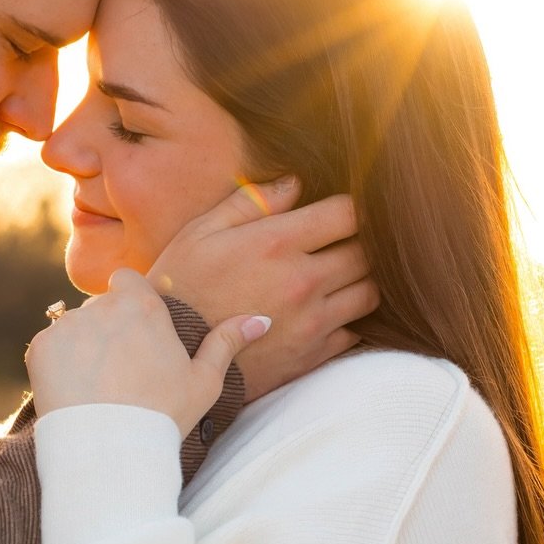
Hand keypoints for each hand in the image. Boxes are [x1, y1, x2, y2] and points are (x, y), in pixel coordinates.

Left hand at [27, 268, 272, 436]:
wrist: (112, 450)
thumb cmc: (164, 415)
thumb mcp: (205, 382)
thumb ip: (227, 342)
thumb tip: (261, 319)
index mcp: (141, 306)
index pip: (127, 280)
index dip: (129, 302)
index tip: (135, 331)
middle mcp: (101, 306)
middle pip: (100, 307)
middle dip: (107, 330)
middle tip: (119, 373)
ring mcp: (67, 326)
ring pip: (74, 328)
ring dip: (82, 347)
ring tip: (98, 387)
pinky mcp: (40, 348)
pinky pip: (50, 348)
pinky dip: (58, 366)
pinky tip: (77, 392)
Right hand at [149, 178, 378, 401]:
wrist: (173, 360)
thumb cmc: (179, 290)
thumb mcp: (199, 235)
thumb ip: (249, 203)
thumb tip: (294, 183)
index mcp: (276, 244)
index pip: (348, 213)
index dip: (350, 207)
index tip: (337, 212)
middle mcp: (303, 282)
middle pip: (366, 252)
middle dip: (358, 242)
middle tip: (339, 243)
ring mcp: (312, 322)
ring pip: (370, 292)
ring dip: (359, 280)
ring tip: (338, 276)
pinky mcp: (312, 354)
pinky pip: (354, 331)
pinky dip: (348, 319)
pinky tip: (325, 311)